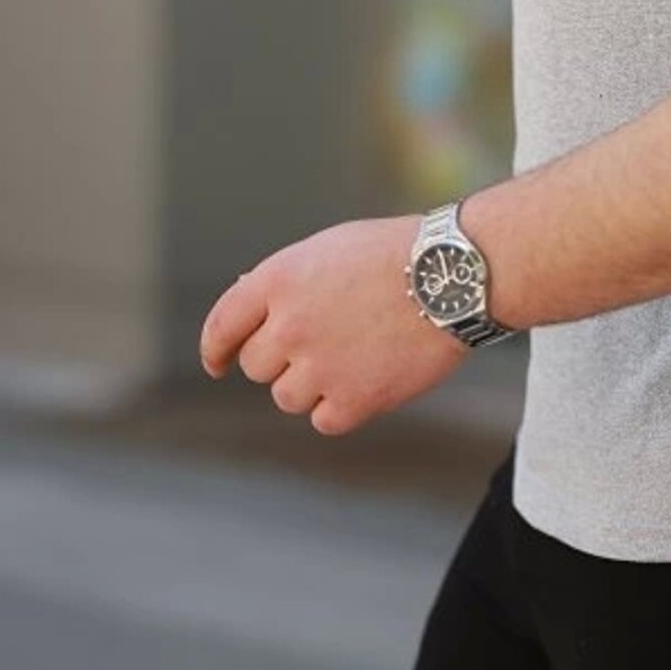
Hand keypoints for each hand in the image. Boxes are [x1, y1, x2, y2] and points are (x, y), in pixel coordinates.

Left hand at [198, 216, 468, 435]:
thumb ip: (286, 283)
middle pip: (257, 366)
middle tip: (324, 343)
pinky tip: (370, 377)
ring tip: (357, 354)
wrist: (454, 275)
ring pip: (287, 397)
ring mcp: (319, 366)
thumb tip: (252, 314)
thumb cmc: (397, 253)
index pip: (222, 326)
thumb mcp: (329, 250)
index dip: (217, 350)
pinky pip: (324, 419)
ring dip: (313, 383)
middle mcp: (289, 326)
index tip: (220, 363)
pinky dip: (342, 406)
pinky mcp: (353, 401)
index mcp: (278, 280)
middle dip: (282, 359)